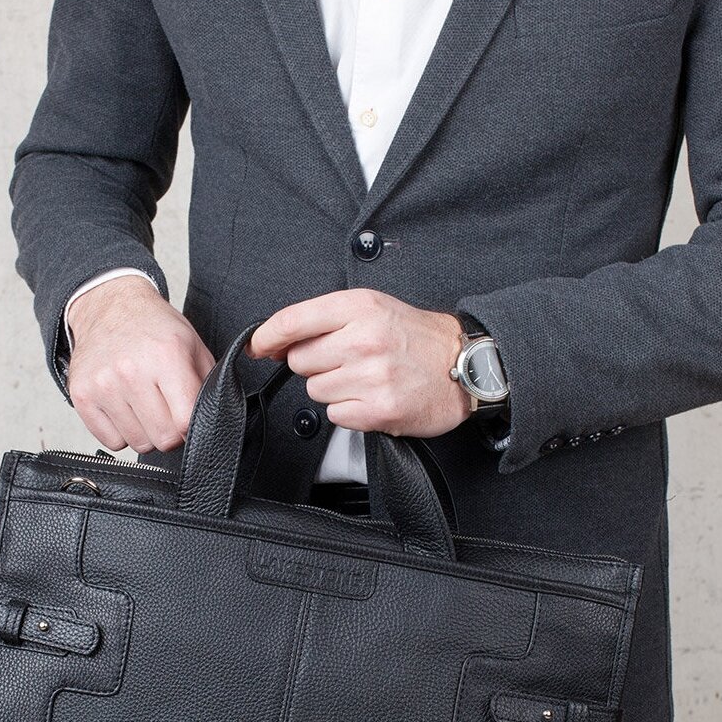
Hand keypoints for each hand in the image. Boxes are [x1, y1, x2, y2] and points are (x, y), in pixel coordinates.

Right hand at [65, 275, 214, 452]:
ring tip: (144, 404)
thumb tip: (212, 423)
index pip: (186, 423)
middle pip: (163, 439)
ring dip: (146, 432)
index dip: (192, 426)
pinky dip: (121, 432)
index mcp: (166, 357)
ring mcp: (102, 384)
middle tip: (167, 409)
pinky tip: (124, 408)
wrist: (110, 306)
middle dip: (171, 431)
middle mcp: (130, 371)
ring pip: (138, 444)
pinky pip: (111, 442)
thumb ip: (208, 386)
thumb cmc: (155, 329)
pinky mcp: (81, 395)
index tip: (188, 416)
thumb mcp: (193, 346)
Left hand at [247, 290, 468, 436]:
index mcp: (359, 307)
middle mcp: (364, 339)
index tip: (258, 346)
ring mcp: (371, 376)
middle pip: (299, 361)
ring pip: (315, 390)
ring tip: (365, 378)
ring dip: (333, 388)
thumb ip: (325, 320)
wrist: (462, 366)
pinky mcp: (378, 410)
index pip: (293, 320)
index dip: (267, 336)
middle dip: (315, 364)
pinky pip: (336, 414)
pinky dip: (349, 410)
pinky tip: (372, 396)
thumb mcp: (372, 308)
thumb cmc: (415, 338)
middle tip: (346, 361)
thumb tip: (272, 340)